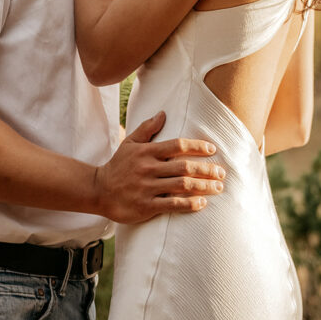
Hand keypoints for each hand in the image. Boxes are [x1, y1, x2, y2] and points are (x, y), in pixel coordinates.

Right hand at [94, 111, 224, 223]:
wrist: (99, 190)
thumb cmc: (118, 165)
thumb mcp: (130, 143)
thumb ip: (147, 128)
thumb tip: (163, 113)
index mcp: (146, 151)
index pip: (177, 145)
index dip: (197, 146)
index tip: (212, 149)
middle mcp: (148, 168)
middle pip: (184, 166)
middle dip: (206, 169)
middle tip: (222, 172)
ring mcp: (147, 188)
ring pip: (182, 185)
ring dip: (204, 186)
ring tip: (218, 187)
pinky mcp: (146, 206)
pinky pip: (173, 204)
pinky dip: (190, 204)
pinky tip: (202, 203)